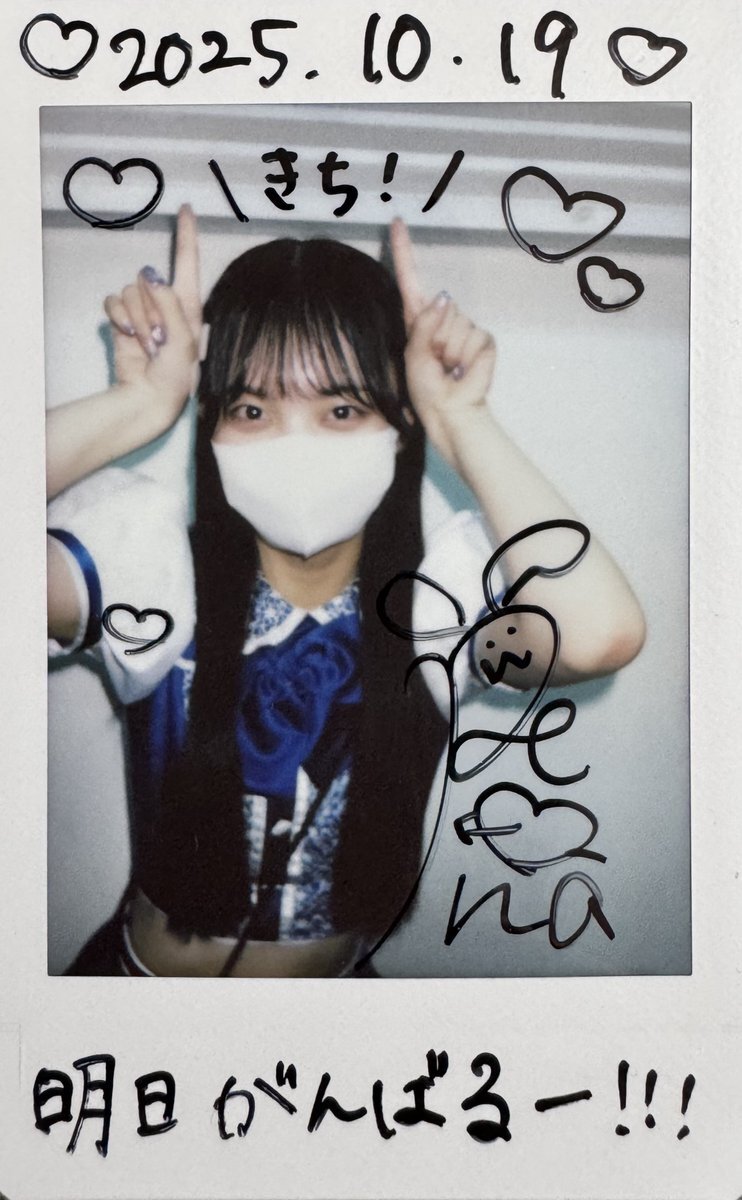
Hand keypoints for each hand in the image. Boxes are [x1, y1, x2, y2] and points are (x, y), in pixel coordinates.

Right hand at [103, 204, 201, 425]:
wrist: (149, 397)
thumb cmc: (175, 375)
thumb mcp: (182, 341)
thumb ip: (169, 305)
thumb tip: (150, 275)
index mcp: (189, 304)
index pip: (187, 261)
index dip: (187, 234)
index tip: (186, 208)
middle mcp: (166, 302)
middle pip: (148, 278)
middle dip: (149, 308)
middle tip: (159, 339)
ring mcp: (143, 310)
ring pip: (129, 290)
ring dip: (135, 319)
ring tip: (147, 344)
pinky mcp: (123, 319)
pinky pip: (113, 301)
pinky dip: (118, 318)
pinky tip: (128, 336)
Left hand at [390, 218, 495, 464]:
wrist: (450, 412)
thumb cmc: (426, 389)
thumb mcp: (414, 355)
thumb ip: (424, 324)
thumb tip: (445, 299)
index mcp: (418, 320)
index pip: (410, 278)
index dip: (404, 250)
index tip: (397, 221)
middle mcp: (442, 319)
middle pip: (440, 306)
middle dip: (434, 337)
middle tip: (435, 362)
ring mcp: (465, 327)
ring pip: (457, 323)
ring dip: (449, 350)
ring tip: (447, 368)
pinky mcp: (483, 340)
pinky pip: (474, 337)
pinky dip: (466, 356)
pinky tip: (463, 370)